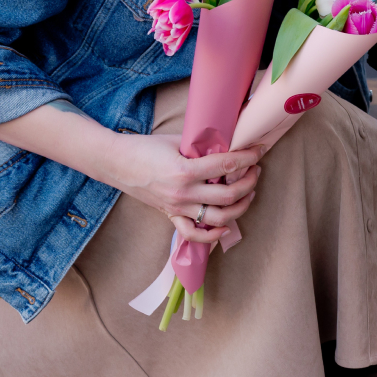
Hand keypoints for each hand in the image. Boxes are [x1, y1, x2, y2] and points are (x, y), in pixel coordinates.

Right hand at [105, 135, 262, 244]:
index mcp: (185, 171)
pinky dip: (212, 235)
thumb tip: (228, 145)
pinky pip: (194, 234)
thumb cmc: (145, 147)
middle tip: (256, 170)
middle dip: (249, 182)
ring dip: (240, 207)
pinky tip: (226, 226)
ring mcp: (177, 208)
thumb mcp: (177, 141)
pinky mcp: (171, 216)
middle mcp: (183, 194)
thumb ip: (202, 147)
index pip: (226, 166)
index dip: (248, 157)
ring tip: (248, 193)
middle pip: (228, 196)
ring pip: (218, 218)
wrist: (116, 163)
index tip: (260, 150)